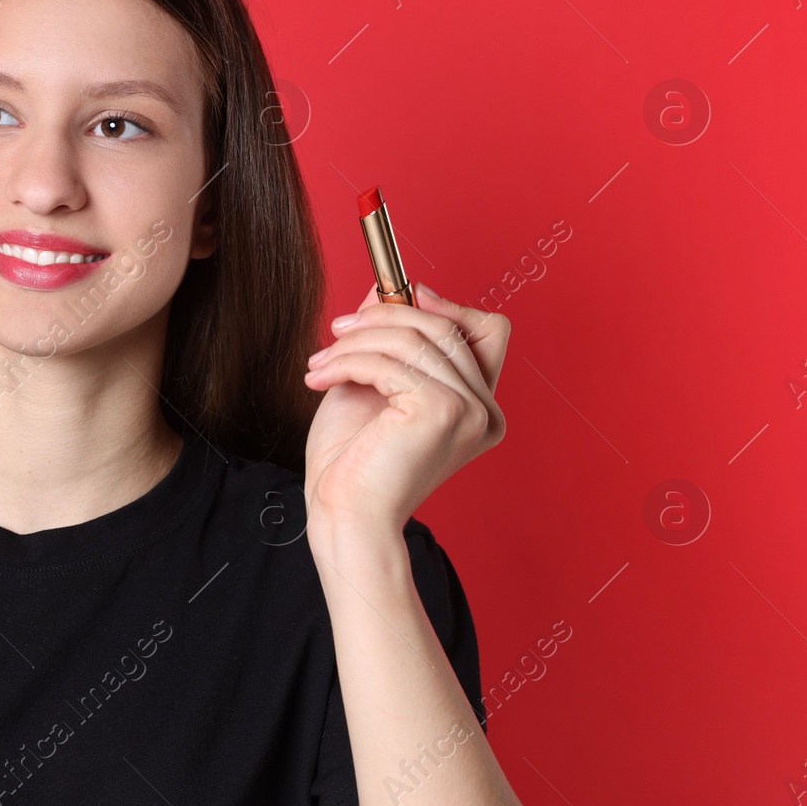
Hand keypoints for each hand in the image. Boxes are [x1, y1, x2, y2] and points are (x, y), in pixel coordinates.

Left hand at [301, 282, 509, 534]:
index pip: (486, 331)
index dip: (445, 305)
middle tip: (337, 330)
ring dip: (356, 341)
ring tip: (320, 361)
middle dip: (383, 317)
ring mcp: (469, 411)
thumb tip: (389, 289)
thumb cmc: (354, 463)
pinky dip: (348, 361)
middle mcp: (485, 411)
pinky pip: (392, 361)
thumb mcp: (371, 384)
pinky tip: (321, 378)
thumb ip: (388, 338)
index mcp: (478, 407)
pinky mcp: (443, 411)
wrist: (344, 516)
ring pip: (415, 338)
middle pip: (444, 325)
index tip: (398, 296)